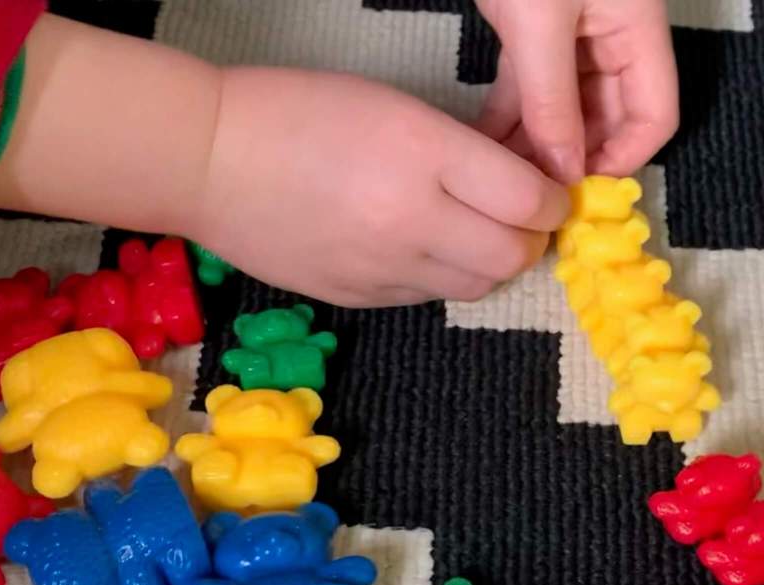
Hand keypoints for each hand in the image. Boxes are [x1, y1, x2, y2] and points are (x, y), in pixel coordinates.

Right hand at [189, 68, 569, 306]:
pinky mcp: (361, 298)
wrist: (210, 161)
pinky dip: (442, 278)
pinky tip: (420, 250)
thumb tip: (516, 192)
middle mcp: (411, 219)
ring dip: (490, 264)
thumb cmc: (299, 112)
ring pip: (477, 286)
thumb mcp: (393, 107)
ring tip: (472, 237)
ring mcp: (385, 267)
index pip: (528, 200)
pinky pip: (429, 297)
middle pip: (512, 256)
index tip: (550, 197)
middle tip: (519, 224)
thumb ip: (461, 153)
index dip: (553, 202)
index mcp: (422, 152)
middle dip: (530, 241)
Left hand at [475, 0, 678, 182]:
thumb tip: (564, 176)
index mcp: (637, 32)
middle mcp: (611, 40)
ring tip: (502, 183)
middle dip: (571, 160)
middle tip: (533, 197)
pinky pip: (527, 91)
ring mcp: (571, 39)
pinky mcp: (531, 33)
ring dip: (533, 148)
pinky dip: (507, 121)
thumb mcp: (540, 22)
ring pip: (562, 112)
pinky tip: (483, 151)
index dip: (622, 160)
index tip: (580, 193)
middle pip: (606, 121)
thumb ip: (552, 102)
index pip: (653, 117)